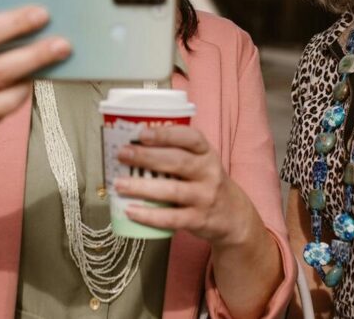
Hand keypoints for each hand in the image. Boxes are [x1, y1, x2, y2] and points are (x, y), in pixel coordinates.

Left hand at [114, 125, 260, 247]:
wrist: (234, 217)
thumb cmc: (206, 182)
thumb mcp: (201, 162)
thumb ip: (176, 153)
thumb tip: (132, 146)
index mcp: (207, 153)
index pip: (191, 138)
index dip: (166, 134)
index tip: (142, 133)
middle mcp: (209, 172)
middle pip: (178, 161)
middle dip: (147, 157)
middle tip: (122, 154)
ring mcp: (205, 197)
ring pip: (172, 190)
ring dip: (142, 187)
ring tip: (119, 184)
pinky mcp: (199, 220)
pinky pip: (172, 218)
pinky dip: (149, 215)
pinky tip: (130, 210)